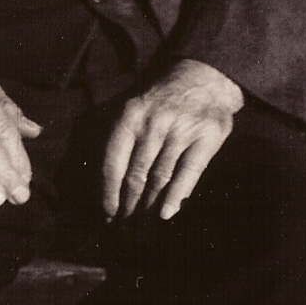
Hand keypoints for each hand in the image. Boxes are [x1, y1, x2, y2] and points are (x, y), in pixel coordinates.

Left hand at [102, 59, 243, 220]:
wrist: (204, 76)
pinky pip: (188, 172)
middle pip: (136, 175)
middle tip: (124, 229)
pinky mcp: (207, 135)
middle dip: (128, 206)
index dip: (109, 194)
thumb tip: (98, 183)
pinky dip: (176, 196)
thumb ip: (116, 139)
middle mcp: (155, 122)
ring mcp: (182, 128)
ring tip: (142, 228)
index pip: (113, 164)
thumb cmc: (161, 99)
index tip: (108, 214)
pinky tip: (167, 214)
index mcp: (130, 115)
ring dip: (148, 207)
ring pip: (160, 178)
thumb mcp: (132, 107)